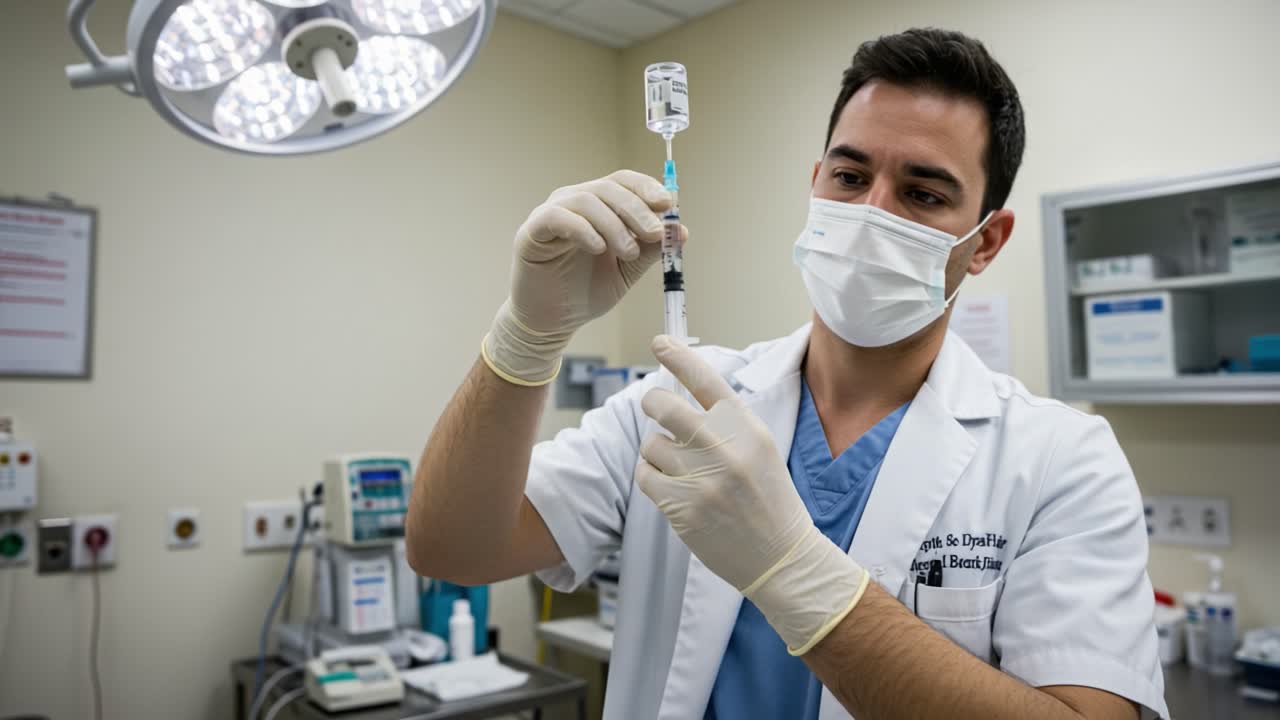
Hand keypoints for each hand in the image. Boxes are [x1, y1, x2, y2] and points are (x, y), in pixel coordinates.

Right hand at [483, 171, 682, 384]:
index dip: (646, 187)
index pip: (624, 181)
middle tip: (655, 234)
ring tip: (629, 252)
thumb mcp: (628, 269)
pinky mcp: (531, 231)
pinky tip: (598, 248)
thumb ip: (651, 249)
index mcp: (599, 205)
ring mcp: (551, 213)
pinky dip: (583, 229)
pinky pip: (557, 217)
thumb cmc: (586, 291)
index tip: (668, 204)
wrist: (553, 321)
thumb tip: (681, 231)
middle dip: (637, 209)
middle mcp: (573, 201)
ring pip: (587, 200)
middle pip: (608, 188)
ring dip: (614, 224)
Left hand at [638, 335, 870, 653]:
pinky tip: (674, 490)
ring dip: (657, 453)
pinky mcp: (682, 505)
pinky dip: (652, 480)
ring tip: (681, 469)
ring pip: (650, 445)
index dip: (678, 356)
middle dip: (652, 403)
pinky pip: (645, 476)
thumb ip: (725, 422)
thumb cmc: (768, 498)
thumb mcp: (759, 447)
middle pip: (662, 405)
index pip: (705, 379)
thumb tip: (678, 398)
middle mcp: (723, 446)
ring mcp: (701, 476)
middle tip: (656, 409)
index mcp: (745, 426)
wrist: (781, 555)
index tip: (659, 342)